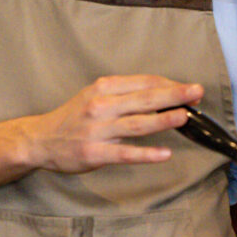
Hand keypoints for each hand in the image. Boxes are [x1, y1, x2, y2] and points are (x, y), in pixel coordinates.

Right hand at [23, 75, 202, 172]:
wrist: (39, 139)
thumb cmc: (73, 117)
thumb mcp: (95, 95)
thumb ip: (125, 95)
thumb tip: (162, 95)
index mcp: (104, 88)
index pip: (144, 82)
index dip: (170, 85)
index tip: (189, 90)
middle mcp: (101, 105)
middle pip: (144, 99)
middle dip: (173, 95)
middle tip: (196, 92)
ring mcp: (98, 130)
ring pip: (137, 123)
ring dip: (163, 120)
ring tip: (185, 117)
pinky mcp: (94, 153)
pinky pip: (125, 153)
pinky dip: (146, 153)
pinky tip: (164, 154)